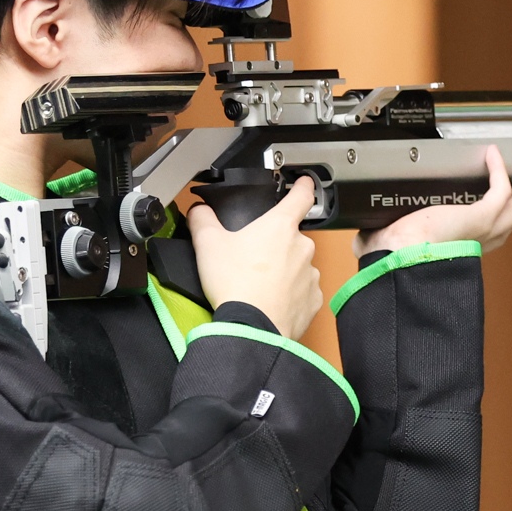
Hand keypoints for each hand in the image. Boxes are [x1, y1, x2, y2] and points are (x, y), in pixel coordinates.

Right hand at [186, 178, 324, 339]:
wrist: (251, 327)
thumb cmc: (234, 284)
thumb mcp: (208, 245)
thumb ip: (202, 220)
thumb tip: (198, 210)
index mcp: (280, 226)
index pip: (300, 196)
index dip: (302, 186)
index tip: (304, 182)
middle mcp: (302, 247)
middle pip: (292, 237)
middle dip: (276, 245)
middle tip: (253, 259)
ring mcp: (310, 274)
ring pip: (297, 266)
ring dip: (283, 271)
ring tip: (259, 285)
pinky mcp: (313, 300)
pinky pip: (302, 292)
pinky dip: (289, 295)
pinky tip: (270, 302)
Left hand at [359, 144, 511, 256]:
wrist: (402, 260)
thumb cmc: (392, 260)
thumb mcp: (382, 247)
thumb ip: (374, 241)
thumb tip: (360, 241)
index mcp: (452, 255)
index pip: (476, 242)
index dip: (484, 230)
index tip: (486, 215)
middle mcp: (472, 247)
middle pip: (506, 228)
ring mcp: (482, 232)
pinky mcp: (483, 217)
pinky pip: (501, 190)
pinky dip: (499, 171)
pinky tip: (494, 155)